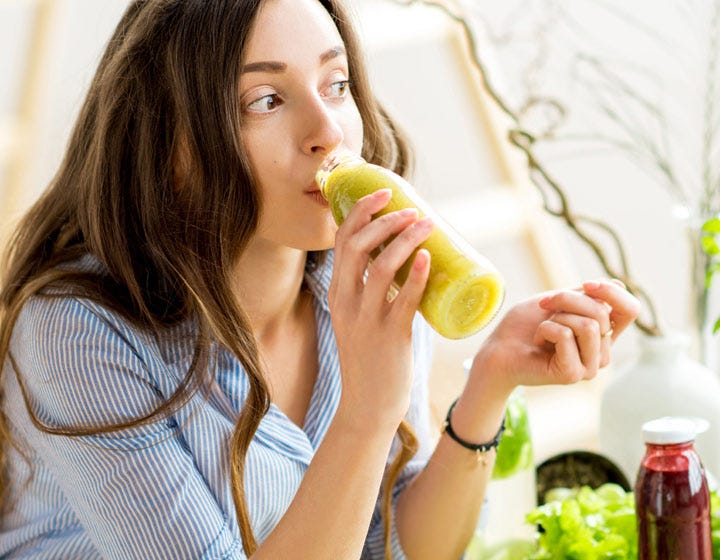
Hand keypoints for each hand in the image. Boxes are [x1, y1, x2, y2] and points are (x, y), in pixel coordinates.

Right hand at [328, 189, 431, 428]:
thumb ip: (376, 292)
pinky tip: (427, 259)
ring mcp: (366, 320)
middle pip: (356, 247)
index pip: (342, 241)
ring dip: (404, 240)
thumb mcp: (360, 318)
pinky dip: (415, 276)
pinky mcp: (389, 336)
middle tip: (410, 209)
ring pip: (379, 267)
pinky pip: (402, 300)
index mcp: (338, 293)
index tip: (383, 193)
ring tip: (426, 225)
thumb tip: (410, 261)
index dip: (361, 211)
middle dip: (383, 220)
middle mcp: (346, 302)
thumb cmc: (372, 358)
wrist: (368, 405)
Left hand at [468, 279, 640, 393]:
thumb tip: (618, 285)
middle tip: (543, 306)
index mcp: (603, 334)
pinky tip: (537, 343)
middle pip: (602, 311)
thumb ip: (586, 297)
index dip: (612, 292)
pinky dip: (545, 330)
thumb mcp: (557, 301)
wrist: (497, 349)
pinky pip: (566, 335)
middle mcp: (601, 352)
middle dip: (567, 299)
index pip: (630, 310)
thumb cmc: (524, 326)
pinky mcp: (573, 374)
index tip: (586, 284)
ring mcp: (589, 366)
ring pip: (589, 324)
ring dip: (556, 317)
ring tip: (542, 330)